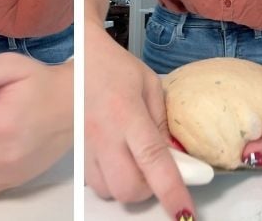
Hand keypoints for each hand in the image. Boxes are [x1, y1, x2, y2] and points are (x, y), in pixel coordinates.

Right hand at [85, 43, 193, 219]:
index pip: (153, 159)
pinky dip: (109, 181)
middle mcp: (104, 134)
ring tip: (134, 164)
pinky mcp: (77, 151)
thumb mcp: (151, 87)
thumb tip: (175, 160)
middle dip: (146, 191)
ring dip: (126, 186)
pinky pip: (94, 183)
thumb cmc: (117, 68)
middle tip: (155, 172)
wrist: (81, 57)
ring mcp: (86, 145)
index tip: (184, 212)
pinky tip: (117, 162)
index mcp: (127, 113)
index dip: (171, 190)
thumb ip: (162, 125)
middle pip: (127, 188)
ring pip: (108, 191)